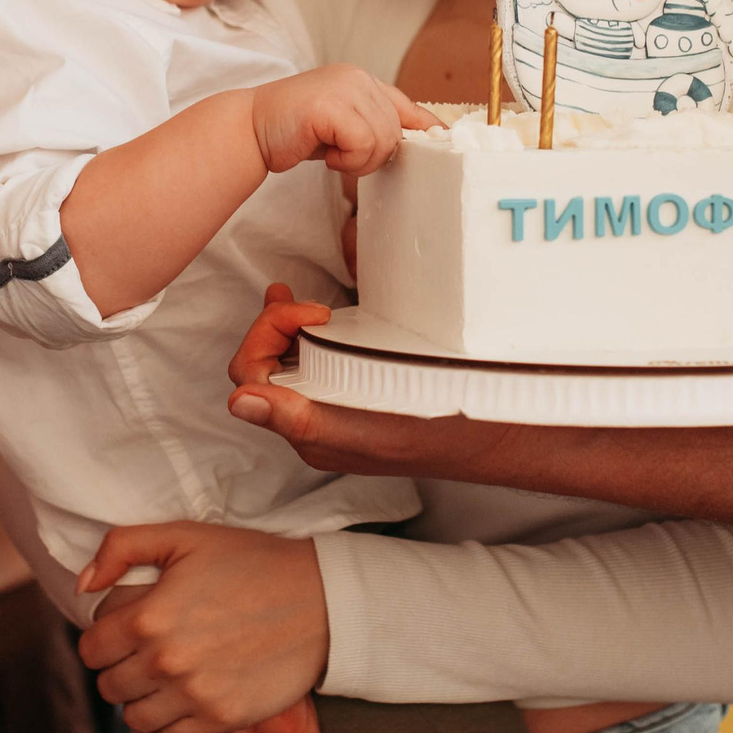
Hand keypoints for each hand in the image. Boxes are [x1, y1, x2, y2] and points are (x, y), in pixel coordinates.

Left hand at [76, 519, 328, 732]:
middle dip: (120, 668)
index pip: (91, 649)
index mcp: (148, 617)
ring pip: (134, 718)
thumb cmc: (251, 562)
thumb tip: (84, 584)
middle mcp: (165, 662)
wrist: (321, 600)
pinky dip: (165, 728)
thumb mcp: (184, 536)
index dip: (103, 638)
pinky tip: (178, 706)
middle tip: (145, 654)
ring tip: (161, 681)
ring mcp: (194, 695)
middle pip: (109, 686)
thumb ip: (122, 548)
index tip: (124, 632)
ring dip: (140, 700)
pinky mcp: (221, 718)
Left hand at [227, 284, 529, 479]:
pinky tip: (318, 314)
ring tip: (291, 297)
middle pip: (262, 364)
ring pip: (285, 360)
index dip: (268, 334)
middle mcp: (314, 420)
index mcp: (308, 432)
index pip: (251, 376)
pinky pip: (315, 361)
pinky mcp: (359, 390)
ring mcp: (336, 405)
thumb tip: (238, 401)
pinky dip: (306, 332)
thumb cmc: (438, 435)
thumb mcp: (368, 428)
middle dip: (272, 324)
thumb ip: (301, 418)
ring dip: (282, 324)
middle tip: (309, 304)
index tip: (315, 313)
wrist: (494, 434)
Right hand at [251, 66, 437, 177]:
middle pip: (397, 132)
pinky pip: (364, 144)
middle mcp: (357, 78)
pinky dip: (347, 160)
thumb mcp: (340, 126)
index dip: (427, 127)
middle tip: (343, 157)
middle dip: (374, 157)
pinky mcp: (331, 105)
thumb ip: (371, 127)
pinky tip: (325, 154)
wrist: (249, 130)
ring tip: (331, 154)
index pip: (408, 106)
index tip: (445, 140)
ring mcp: (344, 87)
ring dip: (359, 161)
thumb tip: (414, 140)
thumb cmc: (293, 132)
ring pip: (383, 140)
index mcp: (361, 80)